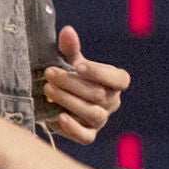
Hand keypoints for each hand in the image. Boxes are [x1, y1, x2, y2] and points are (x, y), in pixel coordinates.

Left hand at [42, 25, 130, 143]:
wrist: (56, 99)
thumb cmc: (68, 76)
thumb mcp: (69, 61)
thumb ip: (70, 48)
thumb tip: (67, 31)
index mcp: (115, 82)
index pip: (120, 80)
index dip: (101, 74)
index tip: (79, 66)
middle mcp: (112, 102)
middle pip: (98, 95)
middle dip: (72, 83)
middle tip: (50, 73)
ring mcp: (101, 120)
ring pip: (92, 114)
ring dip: (68, 101)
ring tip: (48, 89)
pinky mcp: (88, 135)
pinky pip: (86, 137)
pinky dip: (73, 128)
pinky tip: (58, 117)